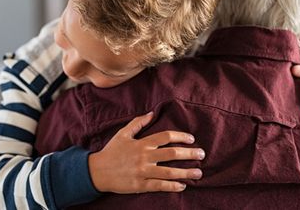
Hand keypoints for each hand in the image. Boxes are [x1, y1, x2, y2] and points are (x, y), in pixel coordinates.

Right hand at [88, 112, 204, 193]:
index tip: (191, 139)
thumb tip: (151, 113)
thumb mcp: (123, 134)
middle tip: (202, 154)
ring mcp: (143, 172)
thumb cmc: (111, 151)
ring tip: (199, 173)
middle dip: (190, 154)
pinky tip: (183, 186)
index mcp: (142, 143)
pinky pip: (160, 186)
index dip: (181, 137)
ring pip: (169, 172)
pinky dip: (172, 186)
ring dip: (186, 172)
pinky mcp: (140, 185)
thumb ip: (138, 123)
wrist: (97, 171)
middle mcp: (144, 157)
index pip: (166, 137)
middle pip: (172, 154)